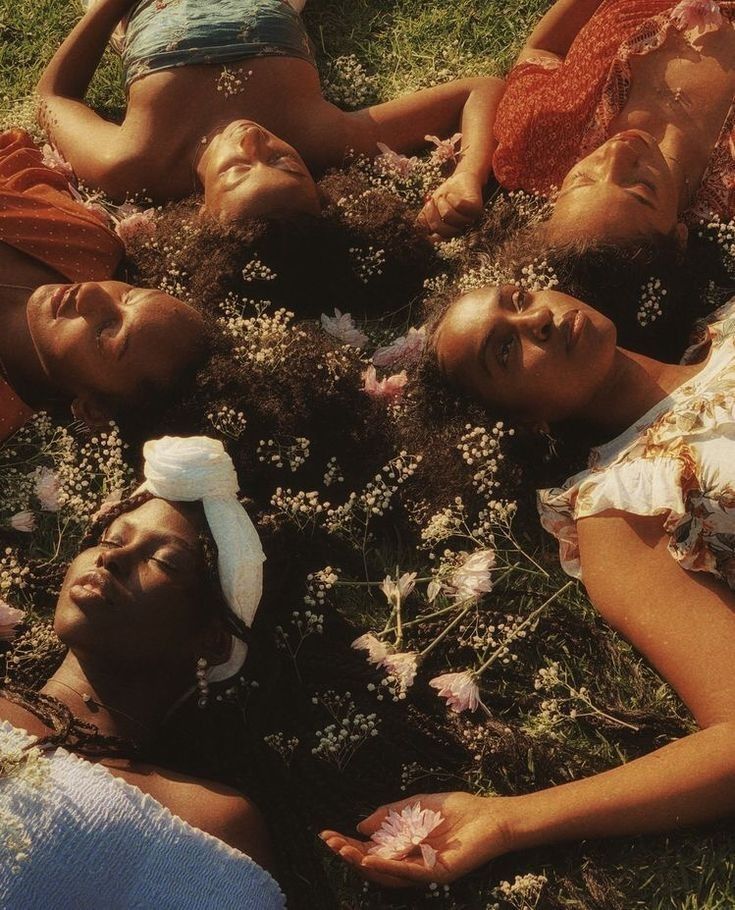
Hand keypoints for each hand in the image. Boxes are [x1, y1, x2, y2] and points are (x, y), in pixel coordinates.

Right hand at [320, 792, 513, 887]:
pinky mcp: (437, 873)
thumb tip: (360, 826)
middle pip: (374, 865)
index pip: (371, 850)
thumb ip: (389, 815)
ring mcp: (423, 870)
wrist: (489, 817)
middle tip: (330, 843)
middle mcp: (411, 862)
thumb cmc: (455, 810)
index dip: (349, 844)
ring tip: (344, 851)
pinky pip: (409, 873)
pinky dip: (388, 867)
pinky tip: (371, 859)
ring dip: (363, 864)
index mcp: (405, 847)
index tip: (327, 834)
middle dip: (350, 855)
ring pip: (387, 874)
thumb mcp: (415, 806)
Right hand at [417, 171, 483, 239]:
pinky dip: (452, 198)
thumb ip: (423, 218)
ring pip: (448, 216)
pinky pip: (459, 206)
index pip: (435, 240)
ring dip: (442, 203)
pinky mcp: (476, 210)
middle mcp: (459, 230)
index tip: (424, 211)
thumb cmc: (447, 195)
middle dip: (433, 214)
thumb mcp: (431, 207)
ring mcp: (469, 221)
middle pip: (442, 231)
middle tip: (432, 201)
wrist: (463, 179)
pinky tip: (452, 194)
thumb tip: (416, 227)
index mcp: (447, 232)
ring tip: (444, 196)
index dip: (428, 226)